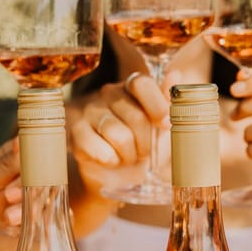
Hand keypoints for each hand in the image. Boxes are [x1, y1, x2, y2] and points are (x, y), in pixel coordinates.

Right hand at [69, 71, 168, 194]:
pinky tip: (111, 160)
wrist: (116, 174)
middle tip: (143, 152)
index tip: (165, 125)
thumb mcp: (160, 125)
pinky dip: (111, 160)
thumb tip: (175, 75)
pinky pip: (101, 150)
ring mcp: (89, 111)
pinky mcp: (76, 133)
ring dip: (129, 155)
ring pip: (118, 135)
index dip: (157, 106)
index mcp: (130, 87)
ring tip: (127, 157)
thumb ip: (167, 101)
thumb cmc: (141, 144)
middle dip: (145, 143)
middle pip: (135, 117)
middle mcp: (108, 94)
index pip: (142, 83)